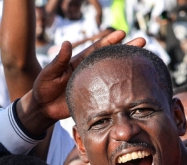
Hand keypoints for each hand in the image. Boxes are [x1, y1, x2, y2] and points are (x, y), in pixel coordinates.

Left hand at [19, 31, 146, 133]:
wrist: (43, 109)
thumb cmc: (44, 88)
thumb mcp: (50, 72)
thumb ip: (59, 60)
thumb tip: (66, 43)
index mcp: (80, 62)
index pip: (98, 48)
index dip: (110, 41)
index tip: (123, 34)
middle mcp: (90, 71)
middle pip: (111, 59)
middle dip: (127, 50)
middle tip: (143, 42)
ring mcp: (94, 85)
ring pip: (113, 75)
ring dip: (127, 69)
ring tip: (143, 61)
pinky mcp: (95, 99)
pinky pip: (110, 93)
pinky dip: (121, 89)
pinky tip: (134, 86)